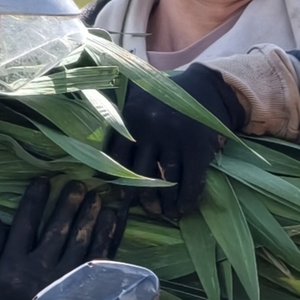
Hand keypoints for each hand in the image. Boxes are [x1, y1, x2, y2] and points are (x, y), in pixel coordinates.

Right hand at [0, 177, 130, 299]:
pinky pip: (99, 258)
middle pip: (56, 230)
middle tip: (78, 185)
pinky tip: (112, 219)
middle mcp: (39, 272)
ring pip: (80, 242)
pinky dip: (107, 237)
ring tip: (97, 197)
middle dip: (67, 205)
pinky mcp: (84, 293)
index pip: (25, 226)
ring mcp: (64, 283)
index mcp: (12, 268)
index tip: (43, 181)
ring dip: (90, 217)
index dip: (34, 202)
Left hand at [115, 63, 242, 218]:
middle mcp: (150, 129)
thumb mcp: (136, 98)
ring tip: (167, 213)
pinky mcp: (198, 148)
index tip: (121, 196)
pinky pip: (191, 181)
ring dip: (167, 204)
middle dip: (143, 199)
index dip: (118, 182)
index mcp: (130, 118)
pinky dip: (188, 199)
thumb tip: (92, 147)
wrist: (207, 86)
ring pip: (167, 182)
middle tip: (147, 210)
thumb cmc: (166, 96)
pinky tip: (185, 208)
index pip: (117, 158)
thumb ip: (117, 118)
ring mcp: (175, 139)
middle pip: (141, 175)